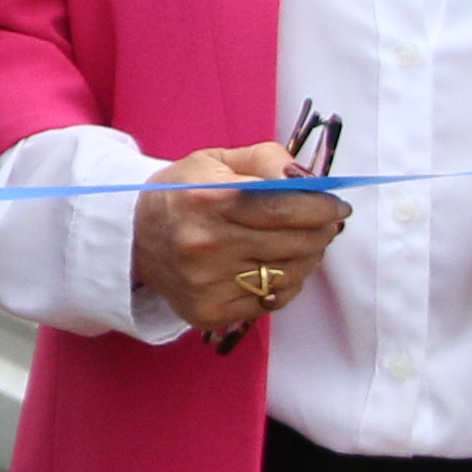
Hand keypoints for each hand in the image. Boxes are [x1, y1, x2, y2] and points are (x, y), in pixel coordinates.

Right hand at [127, 143, 348, 344]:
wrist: (134, 240)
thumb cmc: (183, 194)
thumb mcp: (217, 160)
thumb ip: (268, 159)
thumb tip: (313, 180)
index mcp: (207, 199)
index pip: (284, 206)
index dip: (321, 206)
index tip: (337, 205)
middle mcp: (205, 244)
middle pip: (294, 242)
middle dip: (322, 231)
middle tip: (326, 222)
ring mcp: (207, 283)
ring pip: (290, 275)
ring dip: (309, 257)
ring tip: (302, 243)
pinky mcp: (210, 312)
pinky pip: (272, 301)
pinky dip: (285, 284)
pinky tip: (276, 267)